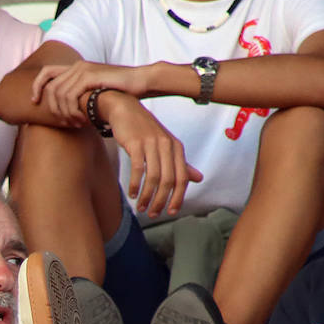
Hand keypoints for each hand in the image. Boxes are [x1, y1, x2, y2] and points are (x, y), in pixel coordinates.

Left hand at [31, 61, 149, 123]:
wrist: (139, 82)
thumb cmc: (120, 91)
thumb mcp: (95, 93)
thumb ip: (80, 97)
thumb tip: (67, 111)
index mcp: (76, 68)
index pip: (46, 73)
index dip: (36, 87)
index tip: (35, 103)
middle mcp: (77, 66)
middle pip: (50, 87)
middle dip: (53, 108)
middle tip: (64, 123)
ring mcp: (83, 70)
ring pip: (59, 94)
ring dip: (64, 113)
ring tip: (75, 124)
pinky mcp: (90, 76)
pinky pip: (70, 96)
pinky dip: (72, 111)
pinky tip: (81, 120)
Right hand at [100, 94, 203, 217]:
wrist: (124, 109)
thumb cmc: (145, 130)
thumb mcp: (166, 145)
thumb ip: (181, 163)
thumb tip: (199, 178)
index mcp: (177, 148)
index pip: (182, 178)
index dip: (178, 198)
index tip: (171, 212)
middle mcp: (167, 145)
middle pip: (169, 181)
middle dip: (161, 201)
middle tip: (153, 214)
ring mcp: (152, 143)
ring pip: (154, 177)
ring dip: (147, 197)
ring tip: (141, 207)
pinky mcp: (136, 143)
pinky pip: (138, 169)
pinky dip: (136, 185)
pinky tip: (132, 194)